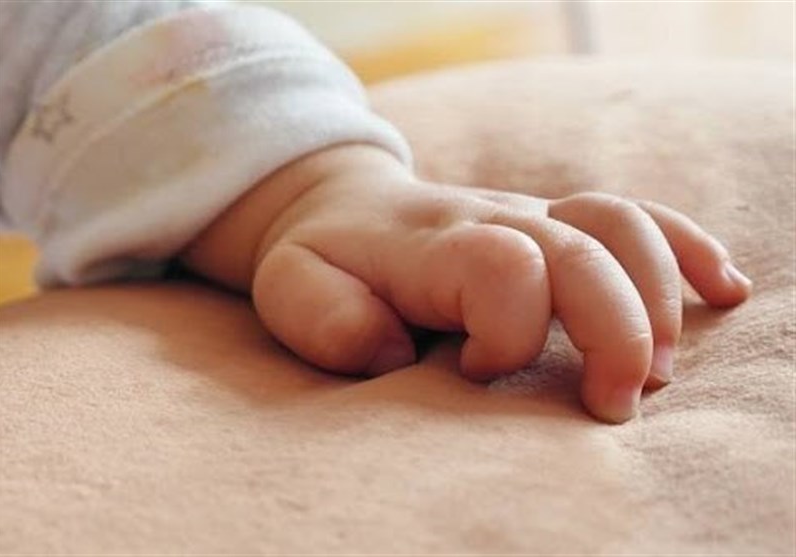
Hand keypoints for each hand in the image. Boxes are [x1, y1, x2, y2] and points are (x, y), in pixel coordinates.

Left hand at [182, 146, 751, 422]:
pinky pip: (636, 215)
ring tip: (659, 374)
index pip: (503, 266)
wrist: (339, 202)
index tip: (478, 373)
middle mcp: (496, 218)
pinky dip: (686, 250)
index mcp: (434, 242)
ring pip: (622, 227)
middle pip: (584, 250)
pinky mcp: (556, 218)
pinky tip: (723, 291)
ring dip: (657, 300)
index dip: (509, 330)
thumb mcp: (292, 291)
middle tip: (615, 407)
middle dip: (617, 332)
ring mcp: (533, 213)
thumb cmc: (322, 259)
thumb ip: (331, 323)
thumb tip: (393, 353)